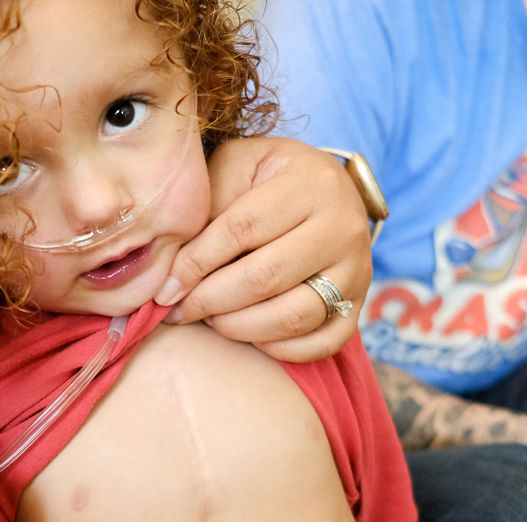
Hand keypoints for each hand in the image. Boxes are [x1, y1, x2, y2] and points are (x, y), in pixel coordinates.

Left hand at [156, 137, 373, 361]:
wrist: (323, 188)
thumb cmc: (266, 179)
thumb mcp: (235, 167)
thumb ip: (206, 208)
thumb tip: (168, 272)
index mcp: (311, 183)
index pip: (242, 229)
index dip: (196, 263)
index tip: (165, 288)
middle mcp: (344, 227)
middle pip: (266, 278)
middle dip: (211, 301)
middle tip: (179, 310)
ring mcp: (358, 269)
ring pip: (294, 316)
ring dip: (239, 327)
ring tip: (209, 319)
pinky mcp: (361, 303)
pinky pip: (322, 343)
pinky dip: (280, 349)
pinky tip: (249, 336)